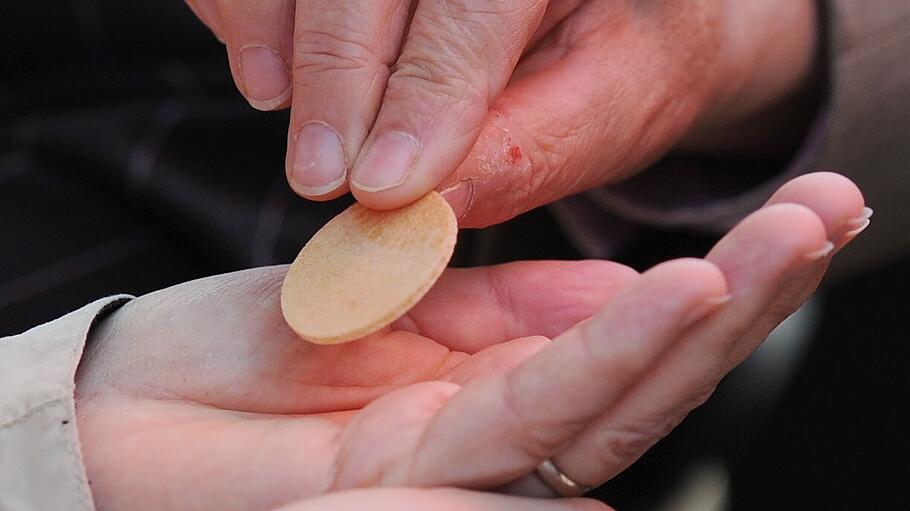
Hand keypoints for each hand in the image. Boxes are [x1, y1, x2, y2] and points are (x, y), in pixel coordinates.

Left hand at [75, 172, 865, 509]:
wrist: (127, 409)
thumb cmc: (242, 353)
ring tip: (771, 250)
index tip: (794, 208)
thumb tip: (619, 286)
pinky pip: (518, 419)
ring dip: (694, 325)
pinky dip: (598, 358)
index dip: (720, 276)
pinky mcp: (406, 480)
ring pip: (606, 403)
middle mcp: (494, 433)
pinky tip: (678, 300)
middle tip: (826, 216)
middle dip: (745, 298)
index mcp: (489, 380)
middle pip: (644, 376)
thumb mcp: (385, 299)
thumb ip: (498, 301)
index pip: (627, 335)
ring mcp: (458, 466)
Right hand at [184, 0, 817, 222]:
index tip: (376, 190)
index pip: (471, 8)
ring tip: (285, 117)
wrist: (617, 8)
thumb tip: (428, 206)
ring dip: (275, 39)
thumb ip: (532, 152)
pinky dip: (246, 12)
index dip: (418, 97)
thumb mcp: (613, 106)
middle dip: (334, 79)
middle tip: (316, 181)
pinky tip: (272, 71)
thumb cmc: (625, 56)